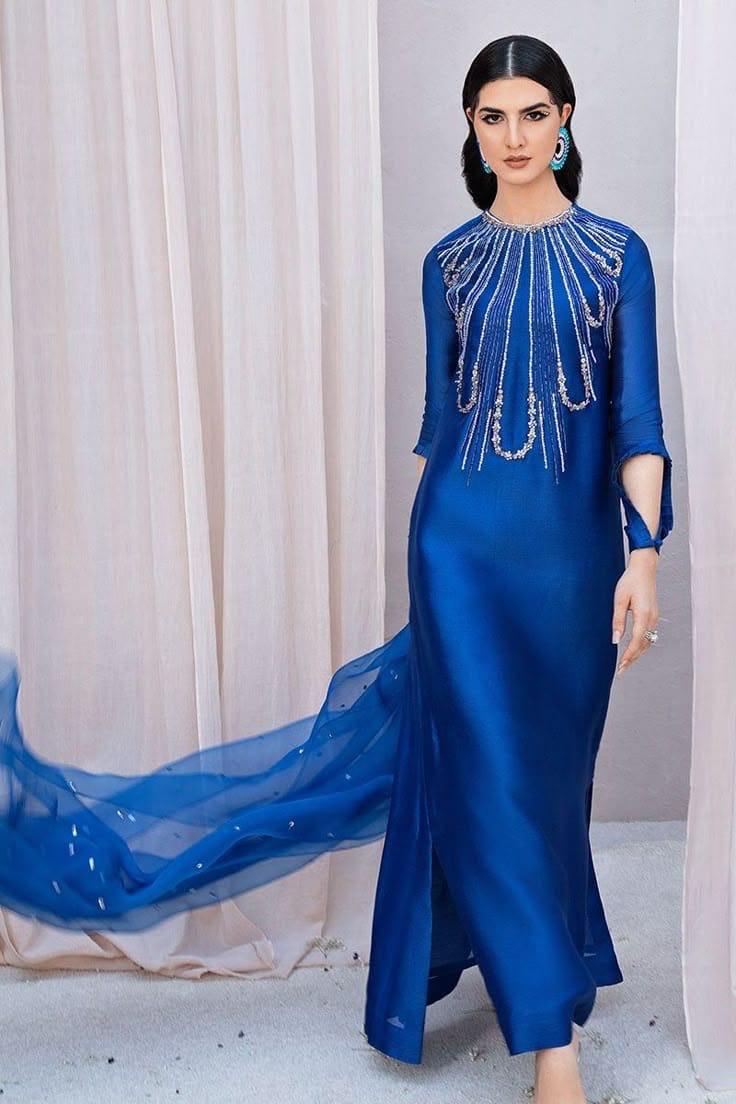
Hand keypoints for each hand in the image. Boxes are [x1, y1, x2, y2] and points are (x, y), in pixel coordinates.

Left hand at [611, 548, 658, 673]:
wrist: (644, 568)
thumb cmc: (630, 581)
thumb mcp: (619, 600)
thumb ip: (617, 621)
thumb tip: (615, 640)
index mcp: (644, 615)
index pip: (637, 642)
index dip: (629, 656)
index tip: (621, 667)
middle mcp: (652, 619)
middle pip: (644, 645)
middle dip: (632, 659)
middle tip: (621, 671)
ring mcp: (655, 618)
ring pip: (648, 642)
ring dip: (637, 653)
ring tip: (626, 663)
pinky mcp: (654, 615)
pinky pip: (649, 635)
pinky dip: (642, 645)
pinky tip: (634, 649)